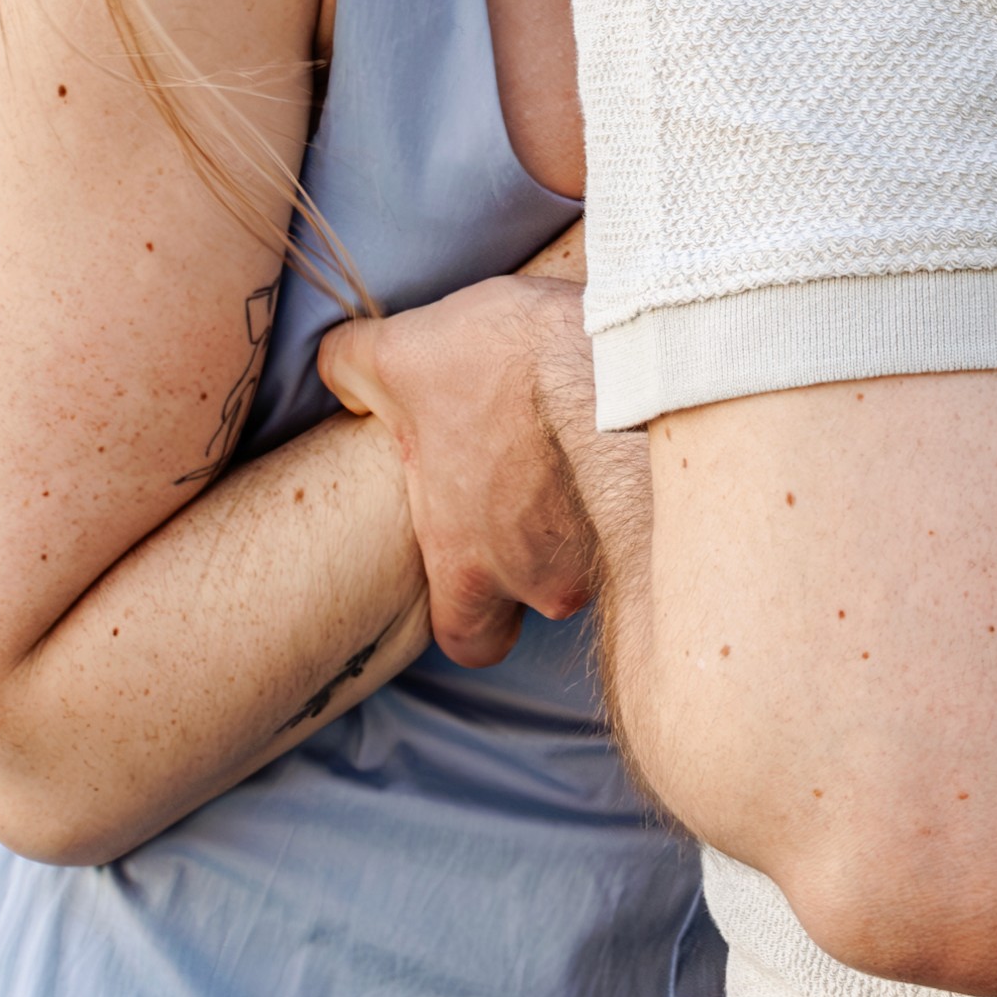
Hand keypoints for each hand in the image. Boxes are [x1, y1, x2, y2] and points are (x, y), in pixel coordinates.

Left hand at [314, 273, 602, 665]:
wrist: (615, 356)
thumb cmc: (503, 369)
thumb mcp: (399, 354)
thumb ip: (351, 370)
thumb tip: (337, 370)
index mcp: (469, 564)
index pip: (467, 643)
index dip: (467, 617)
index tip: (469, 569)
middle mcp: (540, 581)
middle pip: (537, 600)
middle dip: (535, 565)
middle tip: (528, 503)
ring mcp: (604, 554)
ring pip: (591, 558)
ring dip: (584, 517)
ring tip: (576, 447)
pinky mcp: (658, 517)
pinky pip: (640, 519)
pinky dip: (627, 486)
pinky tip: (617, 433)